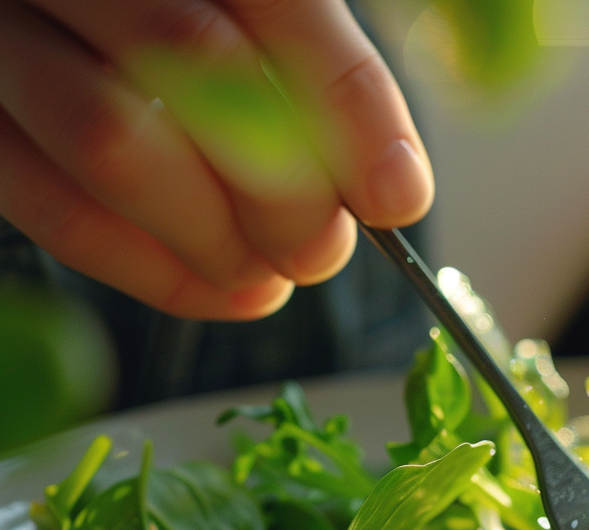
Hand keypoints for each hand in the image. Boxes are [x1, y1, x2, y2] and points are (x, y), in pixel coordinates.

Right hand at [0, 0, 433, 319]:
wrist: (73, 24)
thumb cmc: (198, 28)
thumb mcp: (262, 20)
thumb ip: (318, 79)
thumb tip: (390, 190)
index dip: (348, 104)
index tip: (395, 199)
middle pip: (190, 60)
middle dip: (282, 185)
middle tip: (323, 248)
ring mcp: (3, 38)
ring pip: (111, 142)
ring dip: (215, 237)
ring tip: (272, 275)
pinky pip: (53, 211)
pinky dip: (153, 271)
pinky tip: (225, 290)